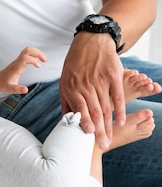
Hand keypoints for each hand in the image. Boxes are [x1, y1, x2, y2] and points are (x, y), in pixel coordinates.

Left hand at [0, 46, 46, 93]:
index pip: (25, 58)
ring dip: (37, 52)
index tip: (39, 66)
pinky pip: (27, 53)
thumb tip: (26, 90)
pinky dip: (34, 54)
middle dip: (38, 53)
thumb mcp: (10, 89)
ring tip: (44, 59)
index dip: (33, 60)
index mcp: (16, 67)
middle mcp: (17, 62)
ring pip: (28, 50)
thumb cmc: (3, 85)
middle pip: (28, 50)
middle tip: (45, 60)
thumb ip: (17, 89)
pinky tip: (38, 60)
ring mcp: (18, 60)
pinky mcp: (19, 61)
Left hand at [60, 32, 124, 149]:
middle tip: (102, 145)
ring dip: (108, 125)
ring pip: (105, 107)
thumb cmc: (75, 65)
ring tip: (108, 139)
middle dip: (98, 130)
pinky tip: (121, 123)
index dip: (84, 121)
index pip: (79, 108)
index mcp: (71, 87)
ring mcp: (100, 80)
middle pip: (94, 111)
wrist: (91, 41)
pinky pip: (118, 96)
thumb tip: (65, 121)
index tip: (88, 135)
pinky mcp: (114, 75)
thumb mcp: (64, 81)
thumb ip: (66, 101)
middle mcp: (86, 85)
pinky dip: (120, 110)